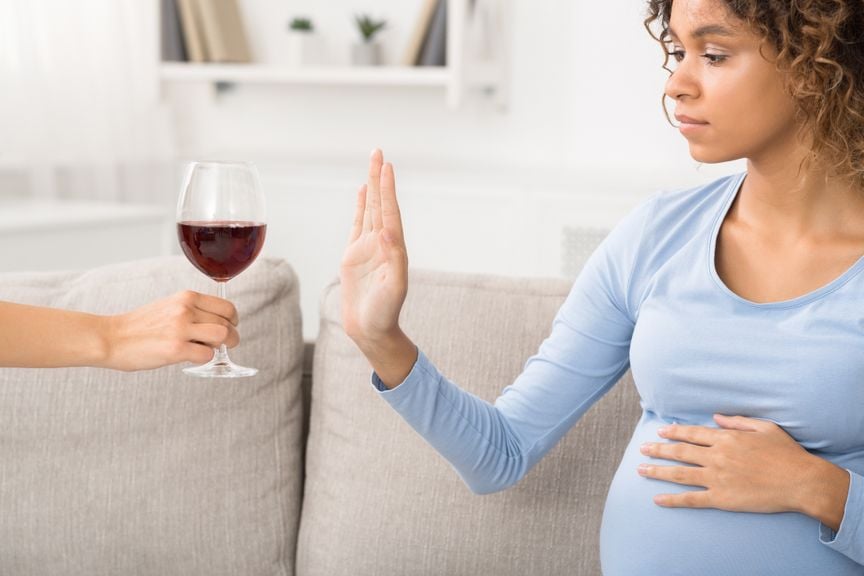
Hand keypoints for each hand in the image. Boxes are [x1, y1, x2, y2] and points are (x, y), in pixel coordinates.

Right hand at [105, 290, 238, 370]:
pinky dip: (205, 358)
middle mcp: (186, 310)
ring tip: (214, 350)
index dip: (233, 319)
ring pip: (222, 336)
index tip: (231, 326)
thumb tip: (216, 322)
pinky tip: (193, 357)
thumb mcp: (167, 306)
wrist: (110, 337)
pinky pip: (207, 355)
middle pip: (227, 323)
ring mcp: (181, 329)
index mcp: (186, 298)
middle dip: (232, 336)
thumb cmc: (138, 326)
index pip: (226, 306)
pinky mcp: (175, 349)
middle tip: (228, 343)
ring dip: (224, 346)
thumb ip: (191, 310)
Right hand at [340, 149, 408, 344]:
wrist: (371, 329)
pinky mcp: (354, 255)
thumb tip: (385, 232)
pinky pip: (357, 224)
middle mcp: (382, 243)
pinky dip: (360, 207)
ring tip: (372, 163)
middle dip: (379, 179)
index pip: (390, 213)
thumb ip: (393, 260)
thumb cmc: (385, 312)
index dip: (387, 190)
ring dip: (371, 187)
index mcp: (393, 249)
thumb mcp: (393, 288)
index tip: (386, 167)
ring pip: (369, 210)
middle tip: (378, 152)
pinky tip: (361, 192)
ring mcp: (367, 247)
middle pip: (380, 204)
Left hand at [637, 414, 848, 526]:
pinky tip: (658, 500)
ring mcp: (717, 478)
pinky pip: (692, 499)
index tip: (660, 431)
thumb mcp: (764, 427)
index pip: (692, 433)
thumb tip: (716, 417)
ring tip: (640, 470)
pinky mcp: (722, 499)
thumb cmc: (786, 453)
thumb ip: (737, 421)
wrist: (801, 481)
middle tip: (642, 448)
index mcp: (726, 438)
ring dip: (658, 471)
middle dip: (658, 449)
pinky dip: (673, 499)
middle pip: (680, 452)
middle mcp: (717, 456)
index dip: (674, 432)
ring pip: (680, 474)